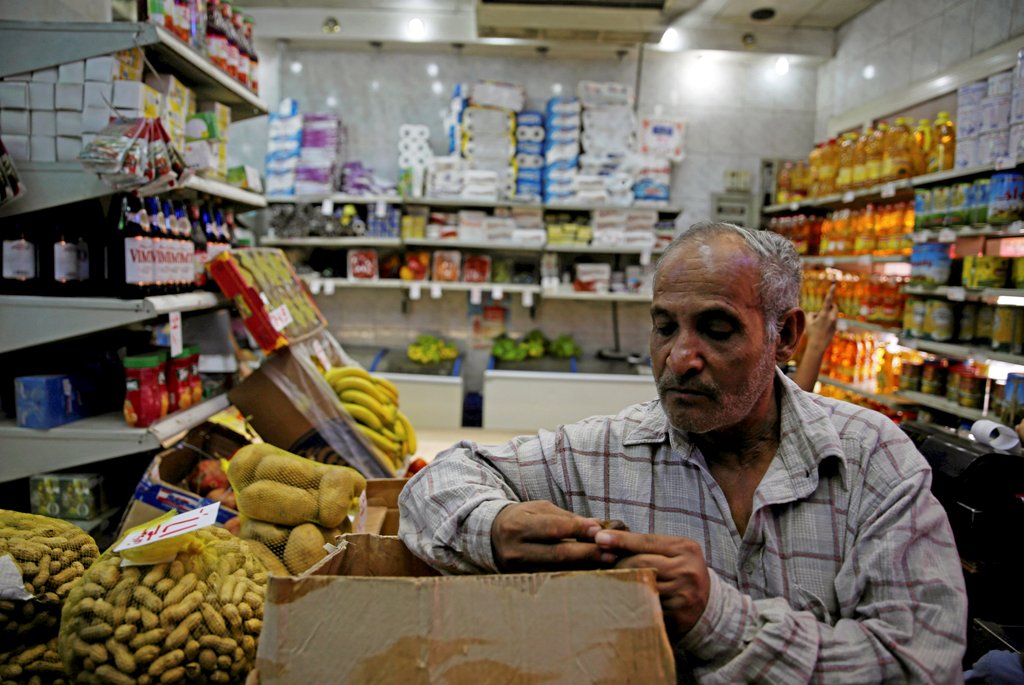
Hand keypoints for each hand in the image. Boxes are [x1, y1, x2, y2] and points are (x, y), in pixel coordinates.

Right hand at [490, 501, 605, 571]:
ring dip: (585, 566)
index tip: (599, 531)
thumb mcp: (539, 509)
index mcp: (517, 526)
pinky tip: (591, 571)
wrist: (492, 536)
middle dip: (587, 553)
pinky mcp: (524, 582)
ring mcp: (518, 570)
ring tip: (606, 562)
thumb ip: (567, 518)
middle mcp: (516, 550)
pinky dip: (574, 573)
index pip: (553, 529)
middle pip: (557, 553)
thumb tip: (596, 526)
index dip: (577, 530)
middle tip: (610, 552)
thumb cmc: (521, 518)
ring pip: (558, 569)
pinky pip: (554, 578)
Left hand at [592, 528, 710, 637]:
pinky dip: (631, 602)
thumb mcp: (673, 551)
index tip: (599, 538)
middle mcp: (687, 570)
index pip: (647, 541)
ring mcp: (683, 595)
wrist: (708, 606)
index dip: (621, 539)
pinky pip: (646, 606)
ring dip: (620, 583)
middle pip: (641, 563)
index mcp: (686, 549)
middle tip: (600, 563)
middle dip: (617, 562)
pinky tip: (618, 598)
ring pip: (641, 586)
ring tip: (605, 580)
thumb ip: (646, 545)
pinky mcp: (677, 617)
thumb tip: (607, 538)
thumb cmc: (682, 572)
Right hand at [805, 282, 838, 351]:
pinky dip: (828, 321)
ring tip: (820, 323)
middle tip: (821, 312)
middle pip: (834, 306)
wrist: (818, 346)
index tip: (834, 284)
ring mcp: (835, 323)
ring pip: (833, 314)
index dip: (831, 291)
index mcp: (824, 314)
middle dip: (830, 306)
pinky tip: (822, 329)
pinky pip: (833, 321)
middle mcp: (832, 318)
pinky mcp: (836, 328)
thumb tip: (816, 313)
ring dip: (828, 314)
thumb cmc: (811, 333)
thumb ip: (812, 314)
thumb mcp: (808, 322)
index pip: (828, 300)